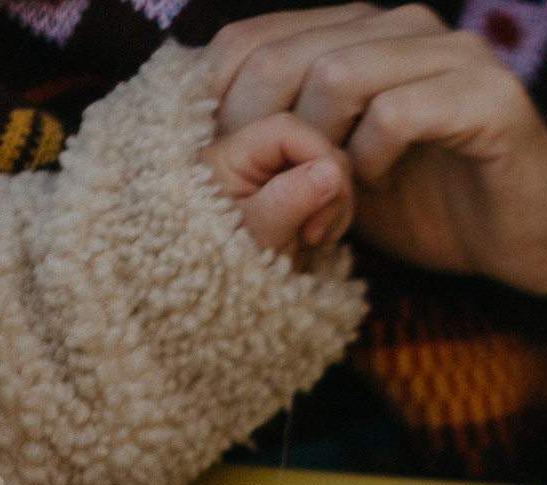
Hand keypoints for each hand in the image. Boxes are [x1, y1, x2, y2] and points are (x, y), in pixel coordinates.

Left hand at [200, 111, 354, 258]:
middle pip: (312, 148)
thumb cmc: (223, 261)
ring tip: (311, 241)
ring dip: (332, 207)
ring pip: (326, 172)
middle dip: (329, 189)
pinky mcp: (289, 197)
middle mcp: (253, 157)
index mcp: (233, 155)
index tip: (331, 196)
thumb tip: (334, 171)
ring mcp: (273, 177)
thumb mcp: (256, 232)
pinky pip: (326, 195)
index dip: (319, 155)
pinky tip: (313, 240)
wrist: (212, 291)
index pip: (287, 131)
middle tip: (313, 234)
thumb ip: (291, 198)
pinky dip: (329, 217)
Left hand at [201, 4, 546, 295]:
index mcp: (362, 29)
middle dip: (260, 136)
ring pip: (336, 76)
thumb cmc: (436, 206)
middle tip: (271, 196)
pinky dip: (371, 161)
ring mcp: (452, 55)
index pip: (250, 39)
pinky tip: (378, 191)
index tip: (222, 174)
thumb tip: (199, 137)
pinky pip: (397, 113)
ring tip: (329, 198)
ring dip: (317, 150)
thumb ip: (284, 139)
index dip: (219, 108)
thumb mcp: (337, 171)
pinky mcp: (489, 99)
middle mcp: (406, 24)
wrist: (537, 238)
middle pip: (284, 55)